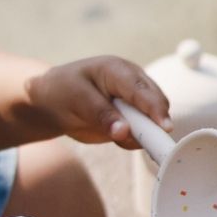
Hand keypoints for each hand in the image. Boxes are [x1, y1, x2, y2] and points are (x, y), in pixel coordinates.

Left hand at [27, 56, 172, 149]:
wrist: (52, 101)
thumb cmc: (63, 90)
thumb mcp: (76, 99)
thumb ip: (101, 114)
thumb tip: (125, 131)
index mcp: (118, 70)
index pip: (142, 89)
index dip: (155, 108)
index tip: (165, 128)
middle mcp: (133, 83)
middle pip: (156, 105)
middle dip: (155, 125)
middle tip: (152, 145)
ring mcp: (134, 102)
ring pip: (152, 122)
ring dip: (143, 135)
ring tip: (117, 136)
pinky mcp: (131, 119)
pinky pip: (140, 135)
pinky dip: (133, 141)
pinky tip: (114, 137)